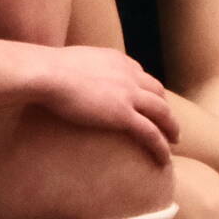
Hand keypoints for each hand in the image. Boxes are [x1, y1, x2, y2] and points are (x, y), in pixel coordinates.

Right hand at [35, 45, 179, 162]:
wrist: (47, 74)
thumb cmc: (44, 69)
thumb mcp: (66, 62)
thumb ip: (73, 70)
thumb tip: (59, 77)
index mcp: (116, 59)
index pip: (139, 74)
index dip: (146, 89)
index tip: (147, 100)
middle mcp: (129, 74)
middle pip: (156, 92)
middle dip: (164, 107)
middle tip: (167, 122)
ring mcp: (129, 94)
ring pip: (162, 113)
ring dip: (171, 127)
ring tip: (174, 141)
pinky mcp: (124, 114)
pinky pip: (151, 133)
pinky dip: (161, 146)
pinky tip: (165, 159)